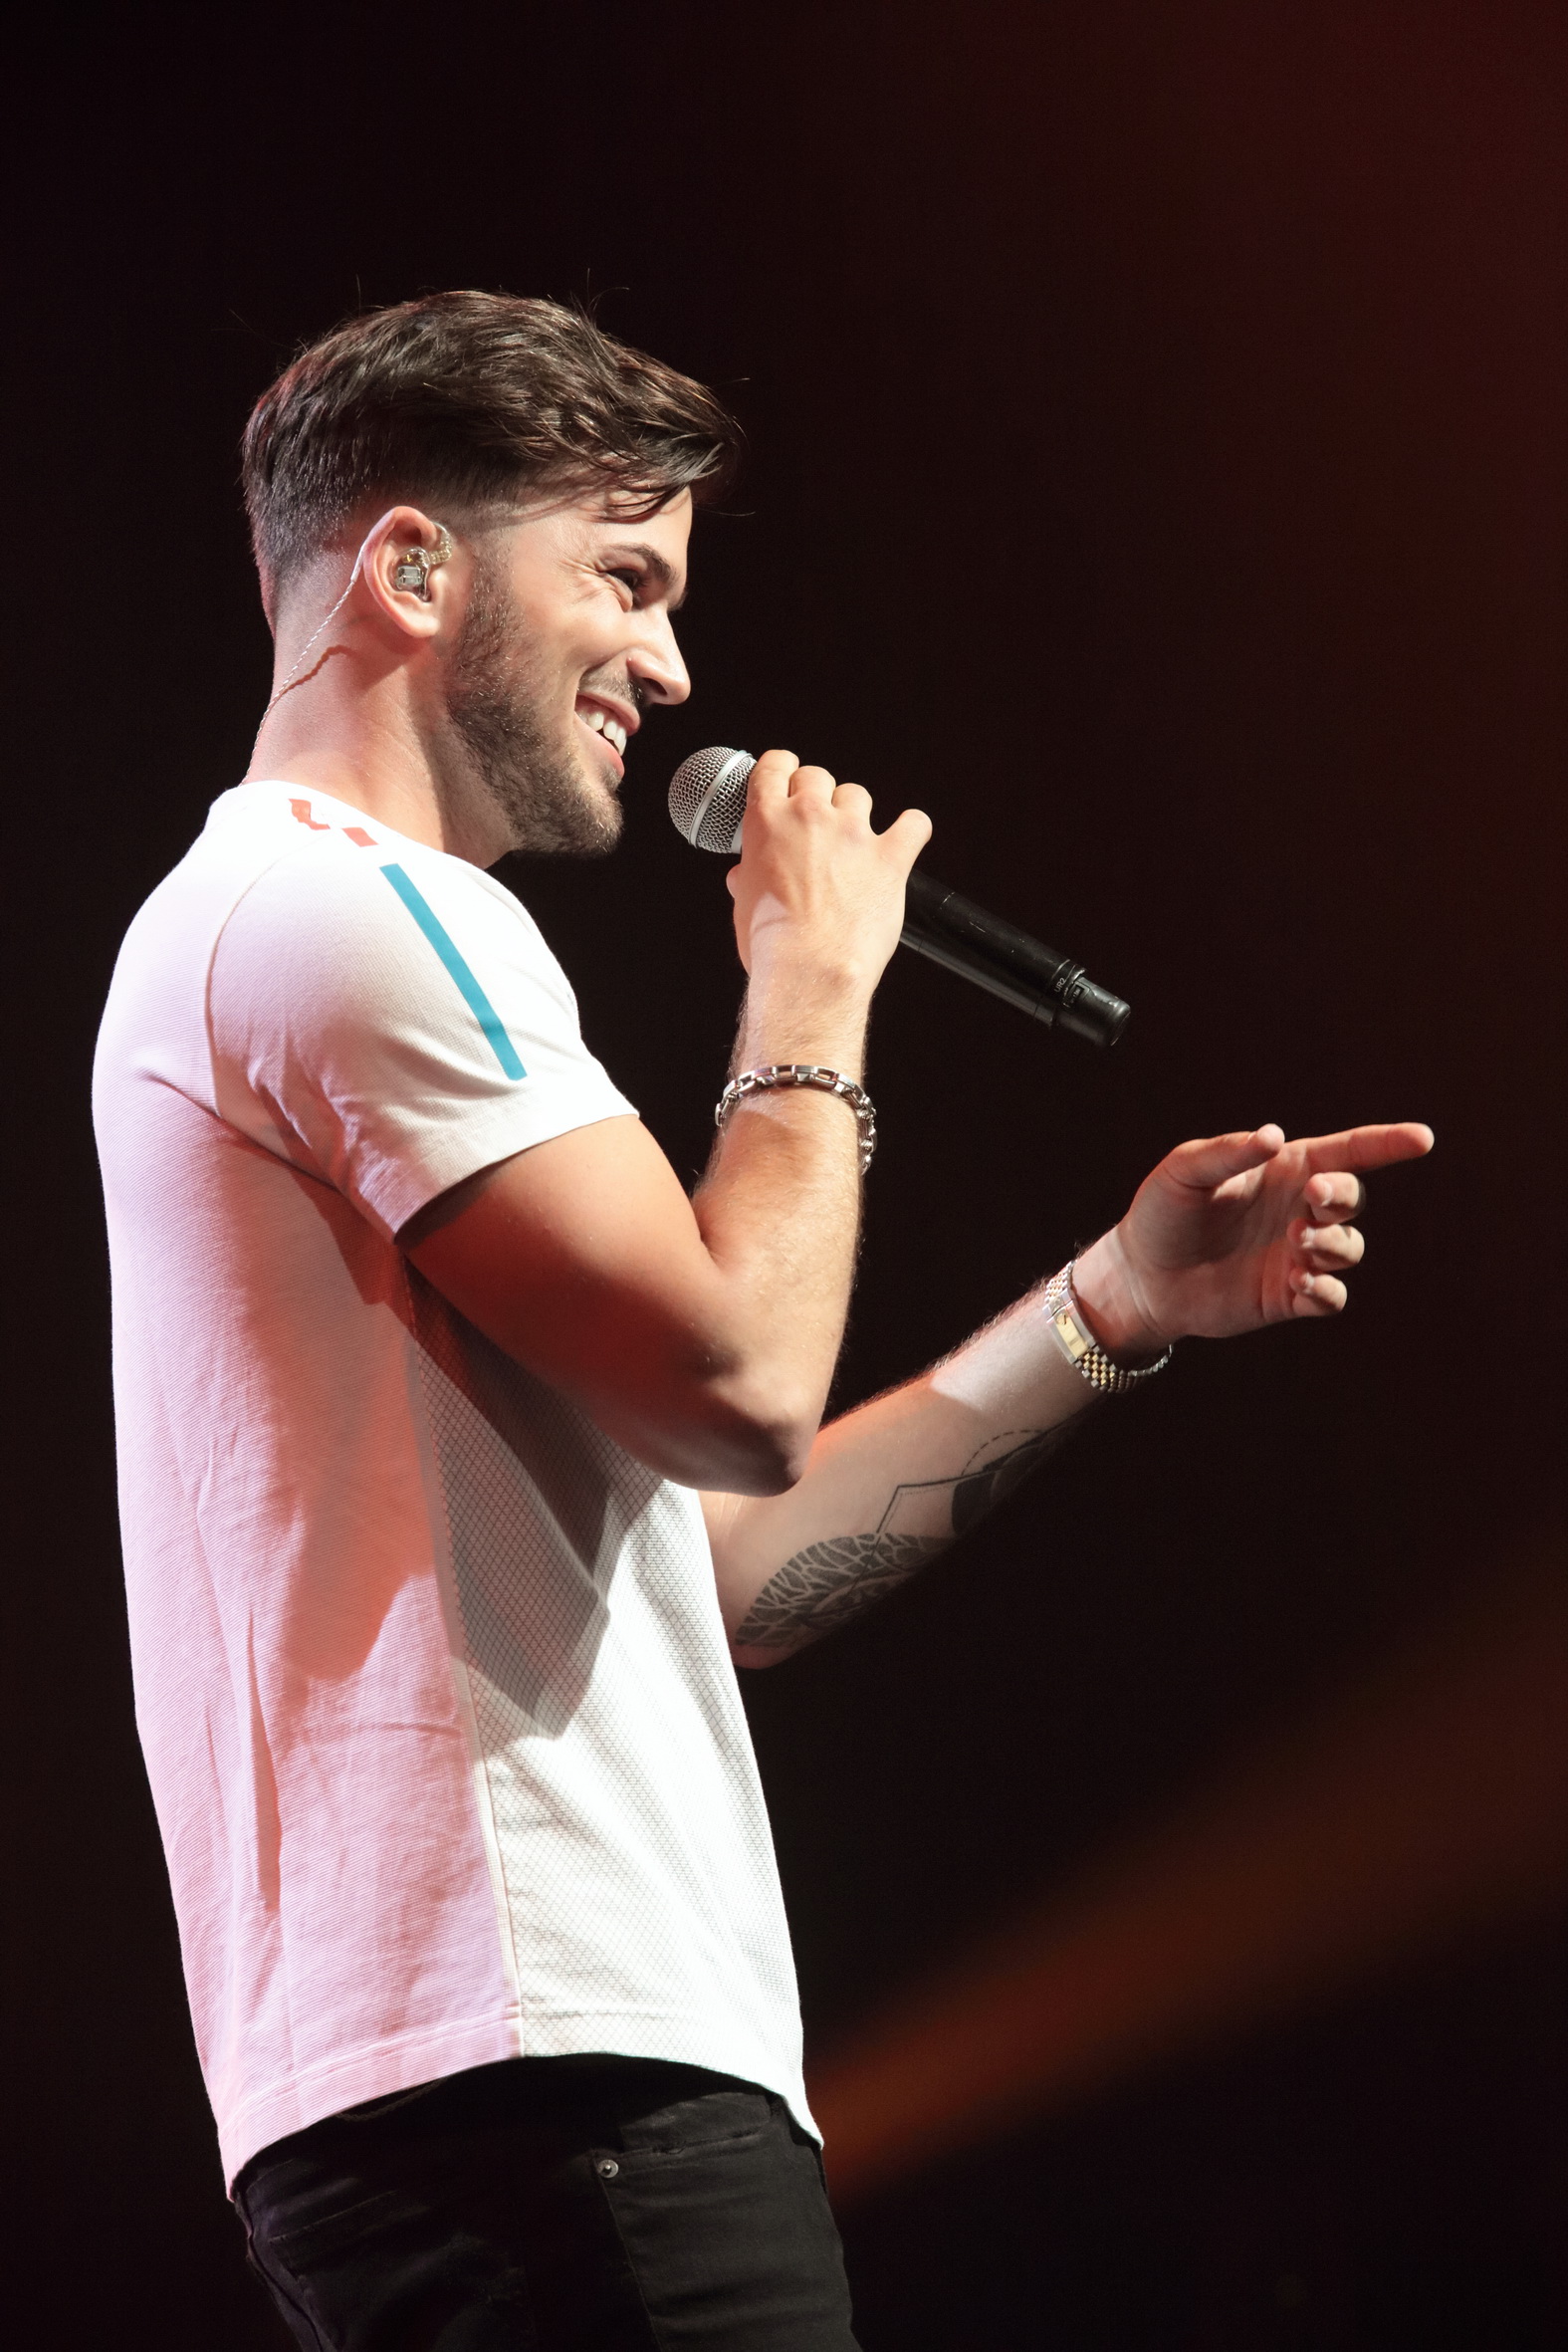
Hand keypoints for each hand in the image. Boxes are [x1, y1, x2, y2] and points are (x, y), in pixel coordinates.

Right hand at [725, 749, 930, 993]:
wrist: (809, 971)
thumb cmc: (772, 945)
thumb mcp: (744, 906)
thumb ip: (748, 879)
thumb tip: (744, 877)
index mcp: (768, 821)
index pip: (775, 766)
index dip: (783, 769)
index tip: (787, 778)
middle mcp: (810, 816)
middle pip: (818, 777)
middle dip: (817, 795)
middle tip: (817, 825)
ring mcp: (853, 833)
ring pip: (858, 795)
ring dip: (855, 813)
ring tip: (853, 842)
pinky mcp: (889, 857)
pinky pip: (913, 824)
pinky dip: (911, 829)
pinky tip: (905, 837)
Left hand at [1072, 1121, 1434, 1355]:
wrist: (1141, 1277)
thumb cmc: (1161, 1214)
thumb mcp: (1184, 1173)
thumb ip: (1227, 1152)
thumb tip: (1275, 1137)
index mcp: (1283, 1170)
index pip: (1347, 1151)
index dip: (1387, 1143)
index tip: (1422, 1138)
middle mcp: (1298, 1209)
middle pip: (1353, 1198)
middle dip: (1343, 1197)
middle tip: (1312, 1200)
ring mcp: (1297, 1254)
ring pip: (1349, 1248)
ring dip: (1334, 1245)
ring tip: (1298, 1243)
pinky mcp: (1289, 1296)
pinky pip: (1331, 1296)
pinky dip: (1326, 1290)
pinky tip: (1301, 1282)